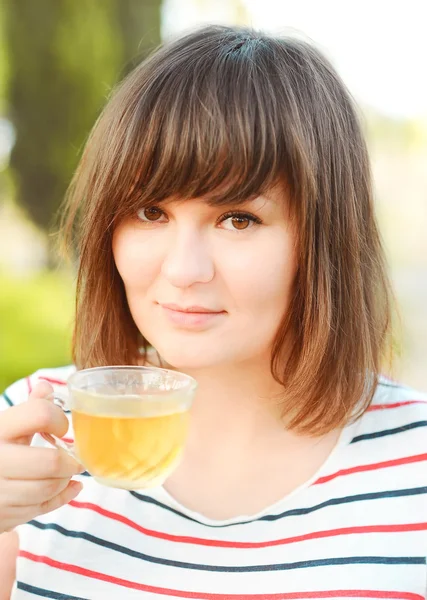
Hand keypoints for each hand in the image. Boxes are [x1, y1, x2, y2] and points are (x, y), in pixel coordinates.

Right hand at [0, 381, 83, 532]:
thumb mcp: (4, 426)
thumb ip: (27, 409)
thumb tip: (45, 387)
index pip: (39, 414)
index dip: (58, 419)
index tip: (61, 427)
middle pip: (50, 461)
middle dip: (70, 460)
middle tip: (76, 458)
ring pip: (48, 487)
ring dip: (65, 479)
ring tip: (68, 471)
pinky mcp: (4, 516)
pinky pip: (43, 508)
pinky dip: (64, 496)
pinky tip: (71, 486)